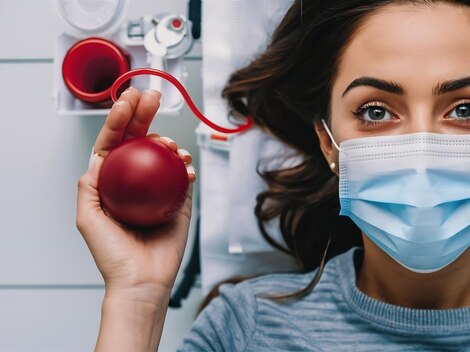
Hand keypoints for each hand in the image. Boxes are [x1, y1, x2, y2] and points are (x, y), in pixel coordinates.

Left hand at [76, 88, 195, 300]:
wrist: (143, 281)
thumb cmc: (113, 256)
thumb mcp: (87, 218)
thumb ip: (89, 185)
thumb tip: (99, 156)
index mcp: (111, 184)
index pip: (114, 144)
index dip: (120, 119)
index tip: (129, 100)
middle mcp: (134, 183)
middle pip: (140, 141)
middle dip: (146, 115)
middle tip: (153, 96)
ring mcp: (158, 191)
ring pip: (163, 156)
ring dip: (167, 142)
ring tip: (169, 144)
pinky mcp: (179, 202)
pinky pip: (183, 179)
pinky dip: (185, 168)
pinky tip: (184, 165)